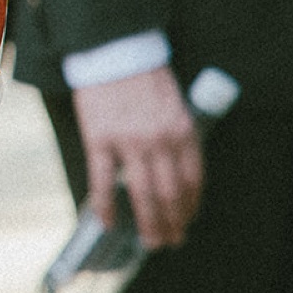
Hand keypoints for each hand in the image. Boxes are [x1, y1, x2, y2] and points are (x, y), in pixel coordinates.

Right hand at [72, 65, 202, 249]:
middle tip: (170, 241)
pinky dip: (106, 205)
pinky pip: (103, 180)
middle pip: (170, 194)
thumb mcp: (175, 106)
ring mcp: (128, 141)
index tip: (187, 221)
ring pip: (142, 194)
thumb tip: (177, 176)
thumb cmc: (145, 78)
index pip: (193, 181)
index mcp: (183, 131)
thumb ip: (178, 138)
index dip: (191, 206)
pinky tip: (108, 222)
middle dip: (173, 223)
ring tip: (150, 241)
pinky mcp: (99, 138)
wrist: (113, 51)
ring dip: (148, 223)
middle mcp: (160, 140)